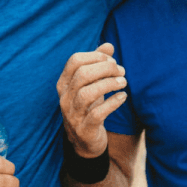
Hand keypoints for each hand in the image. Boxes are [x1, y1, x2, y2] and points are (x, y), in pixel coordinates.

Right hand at [56, 43, 127, 157]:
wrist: (85, 141)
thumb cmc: (88, 106)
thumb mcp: (91, 85)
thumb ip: (98, 64)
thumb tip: (109, 45)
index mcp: (64, 84)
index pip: (74, 61)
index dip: (95, 56)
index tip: (111, 60)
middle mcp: (64, 98)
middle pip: (82, 75)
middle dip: (105, 69)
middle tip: (121, 71)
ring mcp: (73, 114)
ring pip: (87, 94)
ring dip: (109, 84)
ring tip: (123, 82)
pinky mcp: (85, 129)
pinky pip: (97, 114)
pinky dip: (112, 103)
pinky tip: (123, 96)